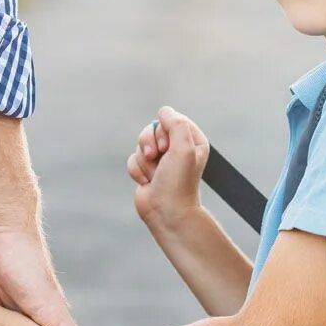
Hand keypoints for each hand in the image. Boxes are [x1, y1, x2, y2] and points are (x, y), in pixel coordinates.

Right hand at [125, 106, 209, 228]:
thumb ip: (176, 124)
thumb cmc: (179, 183)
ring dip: (143, 160)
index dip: (163, 129)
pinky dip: (137, 171)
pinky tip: (148, 182)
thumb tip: (163, 112)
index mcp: (192, 140)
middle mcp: (177, 148)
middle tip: (156, 157)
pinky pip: (133, 159)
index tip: (166, 146)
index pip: (170, 118)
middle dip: (149, 143)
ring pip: (140, 144)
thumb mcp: (184, 148)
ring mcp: (161, 159)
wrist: (167, 213)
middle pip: (152, 128)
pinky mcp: (147, 169)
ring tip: (154, 174)